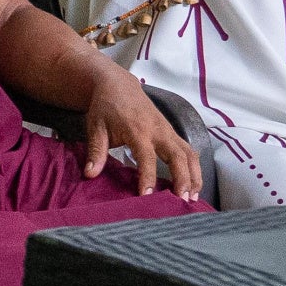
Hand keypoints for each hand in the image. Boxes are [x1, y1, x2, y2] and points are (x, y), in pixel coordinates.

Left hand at [80, 64, 202, 198]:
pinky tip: (194, 184)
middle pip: (178, 155)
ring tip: (193, 197)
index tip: (147, 196)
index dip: (147, 177)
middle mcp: (158, 130)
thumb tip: (90, 174)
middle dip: (183, 178)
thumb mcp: (96, 127)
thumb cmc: (106, 107)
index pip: (146, 156)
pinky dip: (194, 167)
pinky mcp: (172, 132)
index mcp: (137, 129)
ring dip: (194, 175)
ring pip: (189, 153)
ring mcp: (168, 130)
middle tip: (183, 200)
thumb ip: (96, 151)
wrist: (118, 85)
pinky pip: (189, 150)